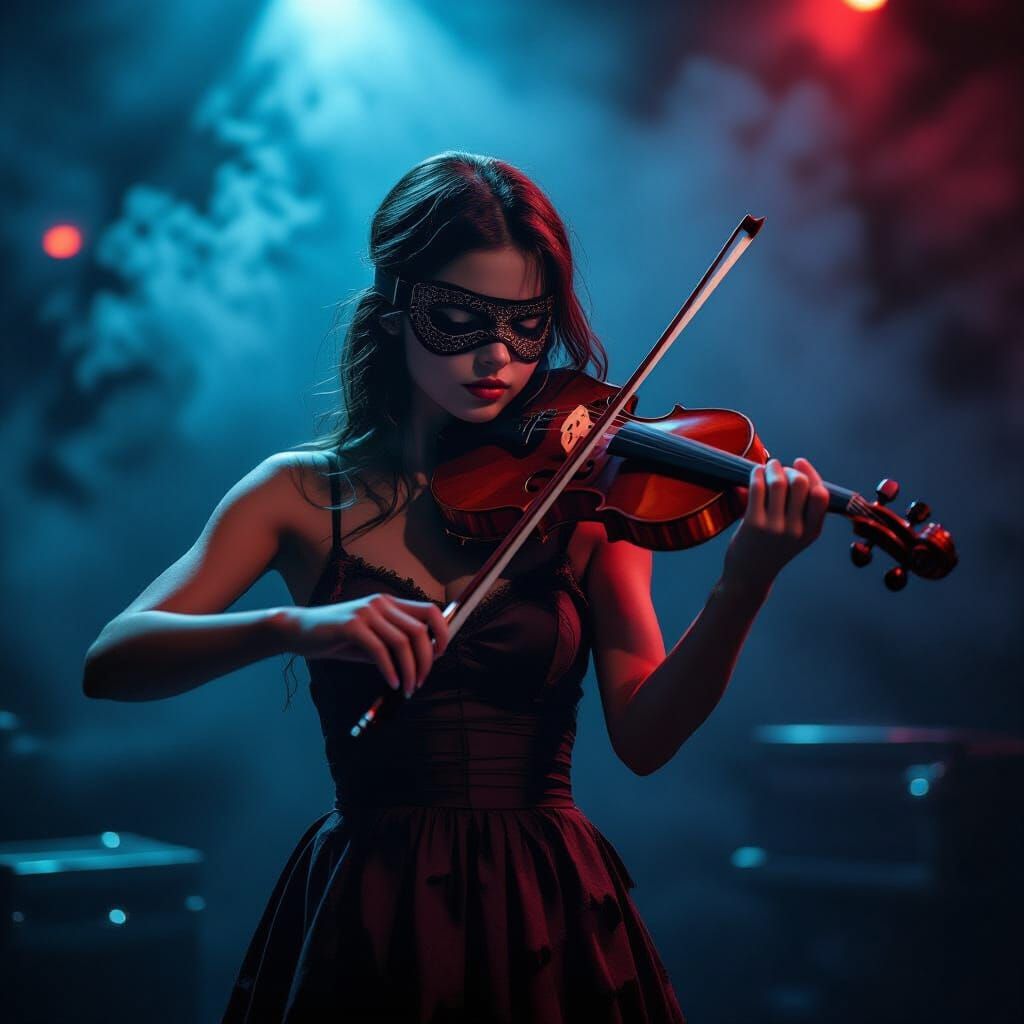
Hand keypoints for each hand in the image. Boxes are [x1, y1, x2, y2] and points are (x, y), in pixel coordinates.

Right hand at [288, 594, 449, 697]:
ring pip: (403, 642)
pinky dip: (390, 670)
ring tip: (407, 689)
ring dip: (410, 670)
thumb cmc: (337, 638)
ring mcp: (366, 613)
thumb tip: (422, 662)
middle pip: (420, 630)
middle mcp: (381, 603)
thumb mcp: (371, 640)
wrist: (299, 631)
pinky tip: (392, 683)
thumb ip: (393, 646)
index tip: (440, 655)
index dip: (442, 632)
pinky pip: (380, 651)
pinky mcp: (351, 626)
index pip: (430, 610)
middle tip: (420, 682)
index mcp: (389, 603)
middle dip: (426, 660)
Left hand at [723, 457, 829, 589]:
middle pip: (800, 484)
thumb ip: (803, 511)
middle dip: (789, 469)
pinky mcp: (753, 524)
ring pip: (778, 483)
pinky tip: (755, 473)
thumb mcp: (797, 537)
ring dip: (772, 468)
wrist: (749, 577)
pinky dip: (756, 475)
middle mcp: (796, 530)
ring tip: (767, 467)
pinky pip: (757, 489)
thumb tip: (797, 471)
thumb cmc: (771, 551)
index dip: (811, 473)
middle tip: (779, 468)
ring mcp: (774, 527)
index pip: (820, 495)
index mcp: (812, 532)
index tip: (799, 463)